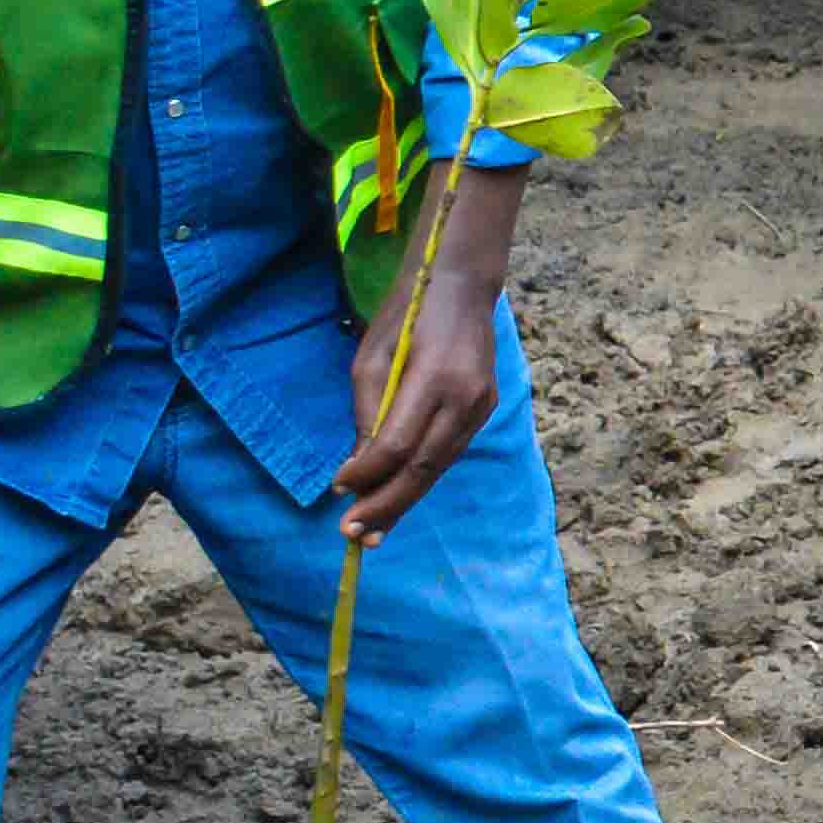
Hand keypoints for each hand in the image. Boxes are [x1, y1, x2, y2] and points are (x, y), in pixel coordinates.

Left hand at [337, 277, 503, 543]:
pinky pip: (448, 453)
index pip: (398, 444)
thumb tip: (359, 467)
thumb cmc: (406, 314)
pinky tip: (398, 496)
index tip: (338, 490)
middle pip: (423, 468)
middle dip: (386, 505)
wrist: (463, 287)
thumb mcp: (372, 357)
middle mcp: (465, 399)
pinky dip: (421, 478)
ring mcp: (481, 407)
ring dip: (404, 501)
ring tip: (373, 531)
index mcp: (435, 378)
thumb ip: (368, 412)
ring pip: (439, 467)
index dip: (367, 473)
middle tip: (354, 535)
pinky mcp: (485, 410)